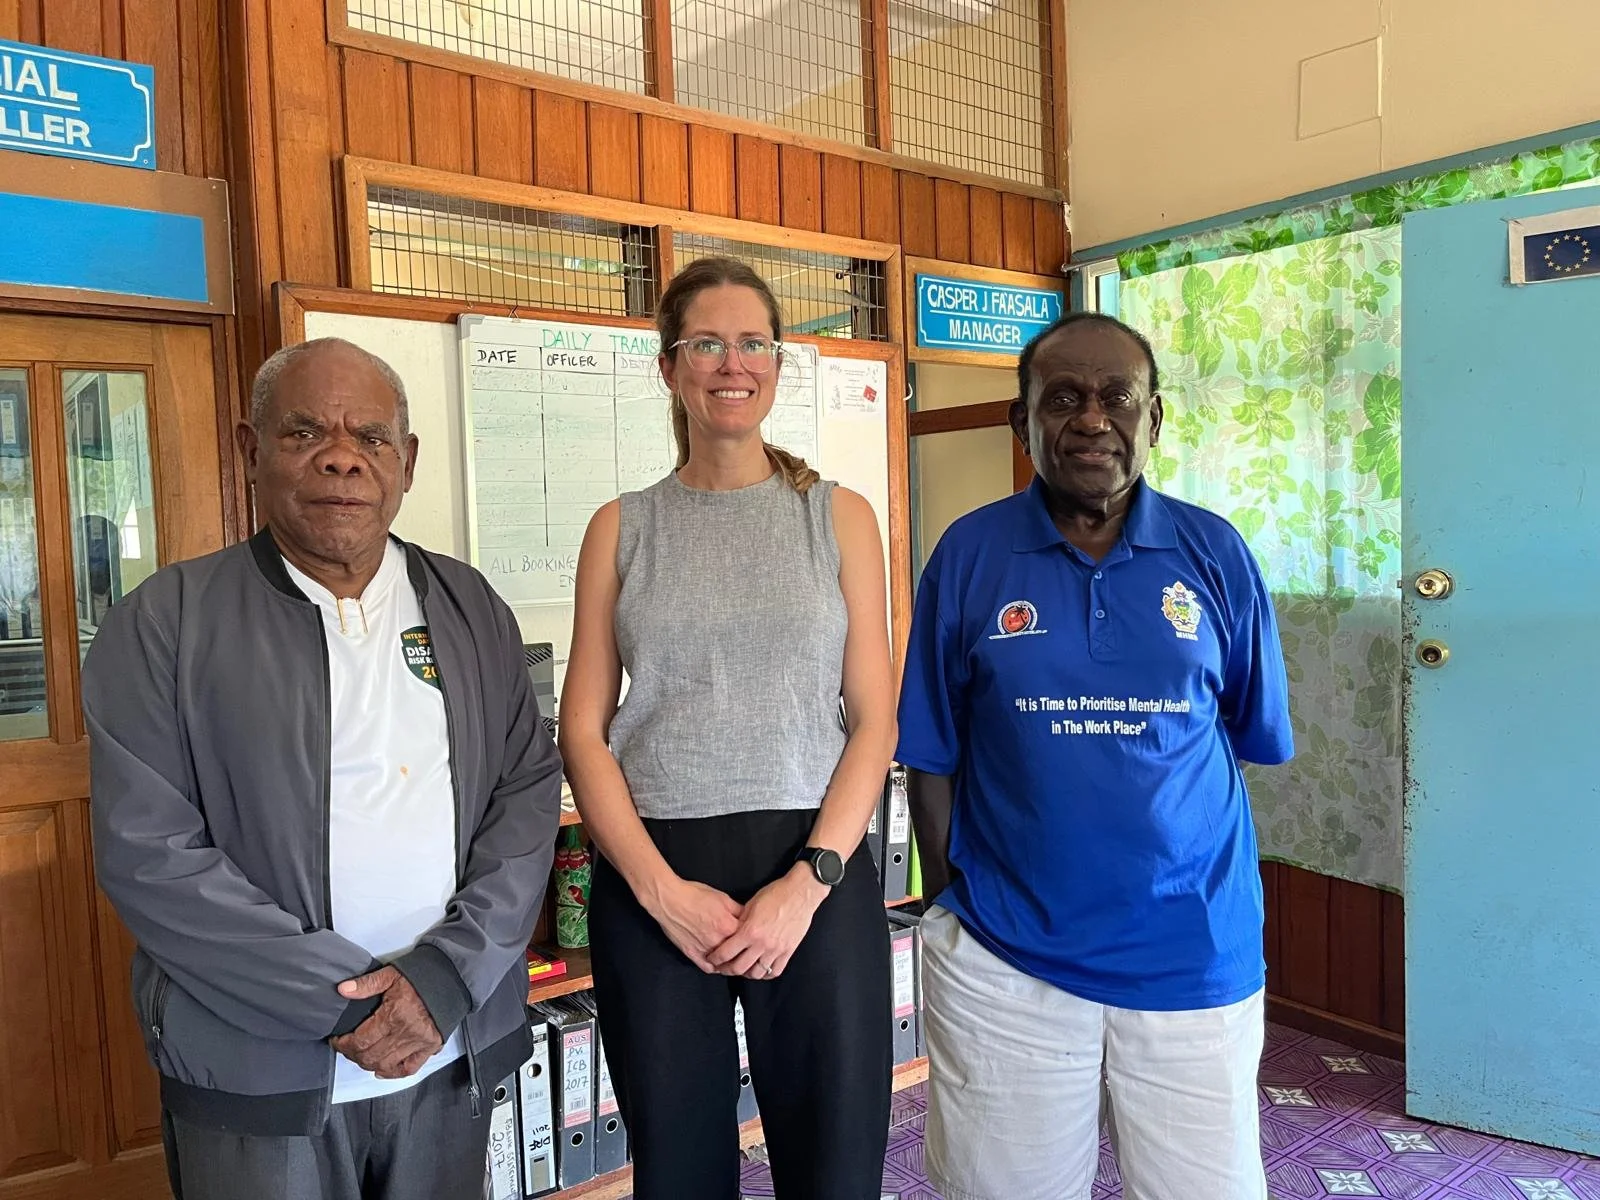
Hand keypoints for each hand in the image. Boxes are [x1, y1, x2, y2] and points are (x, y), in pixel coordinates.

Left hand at [329, 967, 442, 1079]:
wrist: (451, 979)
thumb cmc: (422, 977)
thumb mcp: (391, 974)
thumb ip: (367, 983)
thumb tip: (343, 989)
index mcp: (394, 1014)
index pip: (360, 1040)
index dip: (343, 1044)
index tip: (337, 1041)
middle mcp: (406, 1032)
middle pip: (370, 1056)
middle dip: (352, 1055)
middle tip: (346, 1048)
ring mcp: (419, 1043)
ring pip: (385, 1065)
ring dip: (368, 1064)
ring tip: (360, 1056)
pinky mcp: (430, 1047)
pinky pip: (408, 1069)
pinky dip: (392, 1073)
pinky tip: (382, 1069)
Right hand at [649, 879, 743, 972]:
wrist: (670, 899)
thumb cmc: (694, 895)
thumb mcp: (723, 898)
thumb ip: (738, 910)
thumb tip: (749, 918)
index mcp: (728, 926)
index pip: (748, 939)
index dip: (752, 938)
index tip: (753, 939)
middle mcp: (718, 941)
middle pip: (737, 954)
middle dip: (743, 954)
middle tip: (747, 954)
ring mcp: (704, 950)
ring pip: (724, 964)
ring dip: (730, 964)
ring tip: (735, 961)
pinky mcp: (692, 954)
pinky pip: (707, 968)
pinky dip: (714, 967)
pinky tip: (718, 964)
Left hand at [707, 866, 827, 979]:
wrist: (799, 893)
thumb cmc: (776, 894)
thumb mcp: (751, 904)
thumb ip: (740, 922)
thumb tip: (731, 932)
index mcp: (750, 931)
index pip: (726, 952)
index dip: (715, 958)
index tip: (712, 959)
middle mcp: (762, 943)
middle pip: (739, 968)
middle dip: (727, 970)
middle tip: (723, 968)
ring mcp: (776, 949)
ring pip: (757, 973)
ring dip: (746, 974)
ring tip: (742, 969)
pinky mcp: (788, 951)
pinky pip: (775, 971)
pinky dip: (766, 974)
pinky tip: (761, 969)